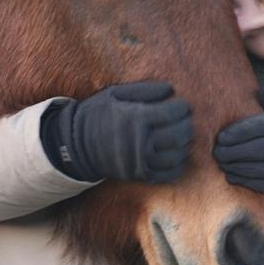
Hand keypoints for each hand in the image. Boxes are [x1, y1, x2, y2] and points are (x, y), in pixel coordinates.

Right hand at [40, 82, 191, 183]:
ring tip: (182, 136)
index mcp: (135, 118)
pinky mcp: (139, 175)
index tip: (183, 106)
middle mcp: (140, 142)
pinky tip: (178, 155)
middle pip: (178, 135)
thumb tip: (170, 89)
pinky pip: (168, 174)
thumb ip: (144, 90)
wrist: (76, 146)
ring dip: (184, 145)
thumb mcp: (115, 94)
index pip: (171, 114)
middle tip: (186, 120)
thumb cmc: (97, 114)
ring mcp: (140, 161)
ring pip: (176, 155)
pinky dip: (178, 165)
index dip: (182, 109)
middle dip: (186, 125)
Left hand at [213, 85, 263, 201]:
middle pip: (260, 149)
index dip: (239, 133)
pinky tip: (232, 176)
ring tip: (222, 164)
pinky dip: (247, 181)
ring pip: (262, 168)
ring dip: (238, 167)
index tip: (221, 138)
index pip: (261, 126)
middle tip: (217, 153)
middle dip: (235, 152)